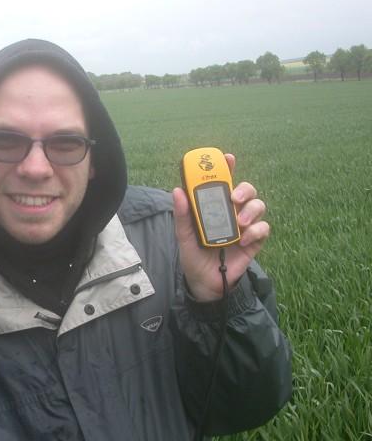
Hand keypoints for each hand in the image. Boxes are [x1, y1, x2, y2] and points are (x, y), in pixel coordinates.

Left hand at [172, 154, 269, 301]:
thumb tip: (178, 191)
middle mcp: (232, 212)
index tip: (228, 158)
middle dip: (244, 189)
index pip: (224, 182)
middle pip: (247, 190)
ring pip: (258, 205)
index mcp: (215, 206)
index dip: (227, 168)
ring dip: (251, 209)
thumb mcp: (184, 235)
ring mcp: (245, 226)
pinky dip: (255, 230)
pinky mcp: (254, 241)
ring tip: (240, 221)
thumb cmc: (193, 256)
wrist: (204, 282)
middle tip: (234, 198)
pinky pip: (263, 228)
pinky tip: (243, 239)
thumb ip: (182, 215)